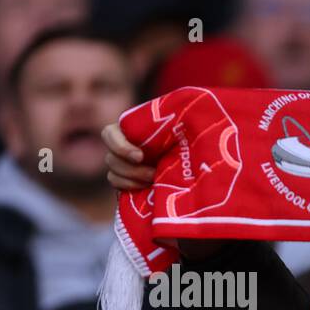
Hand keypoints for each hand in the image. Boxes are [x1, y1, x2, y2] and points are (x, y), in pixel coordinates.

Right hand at [102, 122, 225, 258]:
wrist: (199, 171)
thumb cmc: (193, 145)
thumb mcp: (182, 132)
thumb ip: (171, 127)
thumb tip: (179, 121)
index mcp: (134, 131)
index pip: (110, 134)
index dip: (120, 145)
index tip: (140, 155)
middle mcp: (127, 147)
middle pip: (111, 157)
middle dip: (133, 169)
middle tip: (154, 174)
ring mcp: (126, 165)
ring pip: (113, 172)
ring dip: (133, 179)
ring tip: (155, 181)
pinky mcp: (129, 182)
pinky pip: (117, 185)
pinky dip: (130, 187)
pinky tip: (148, 188)